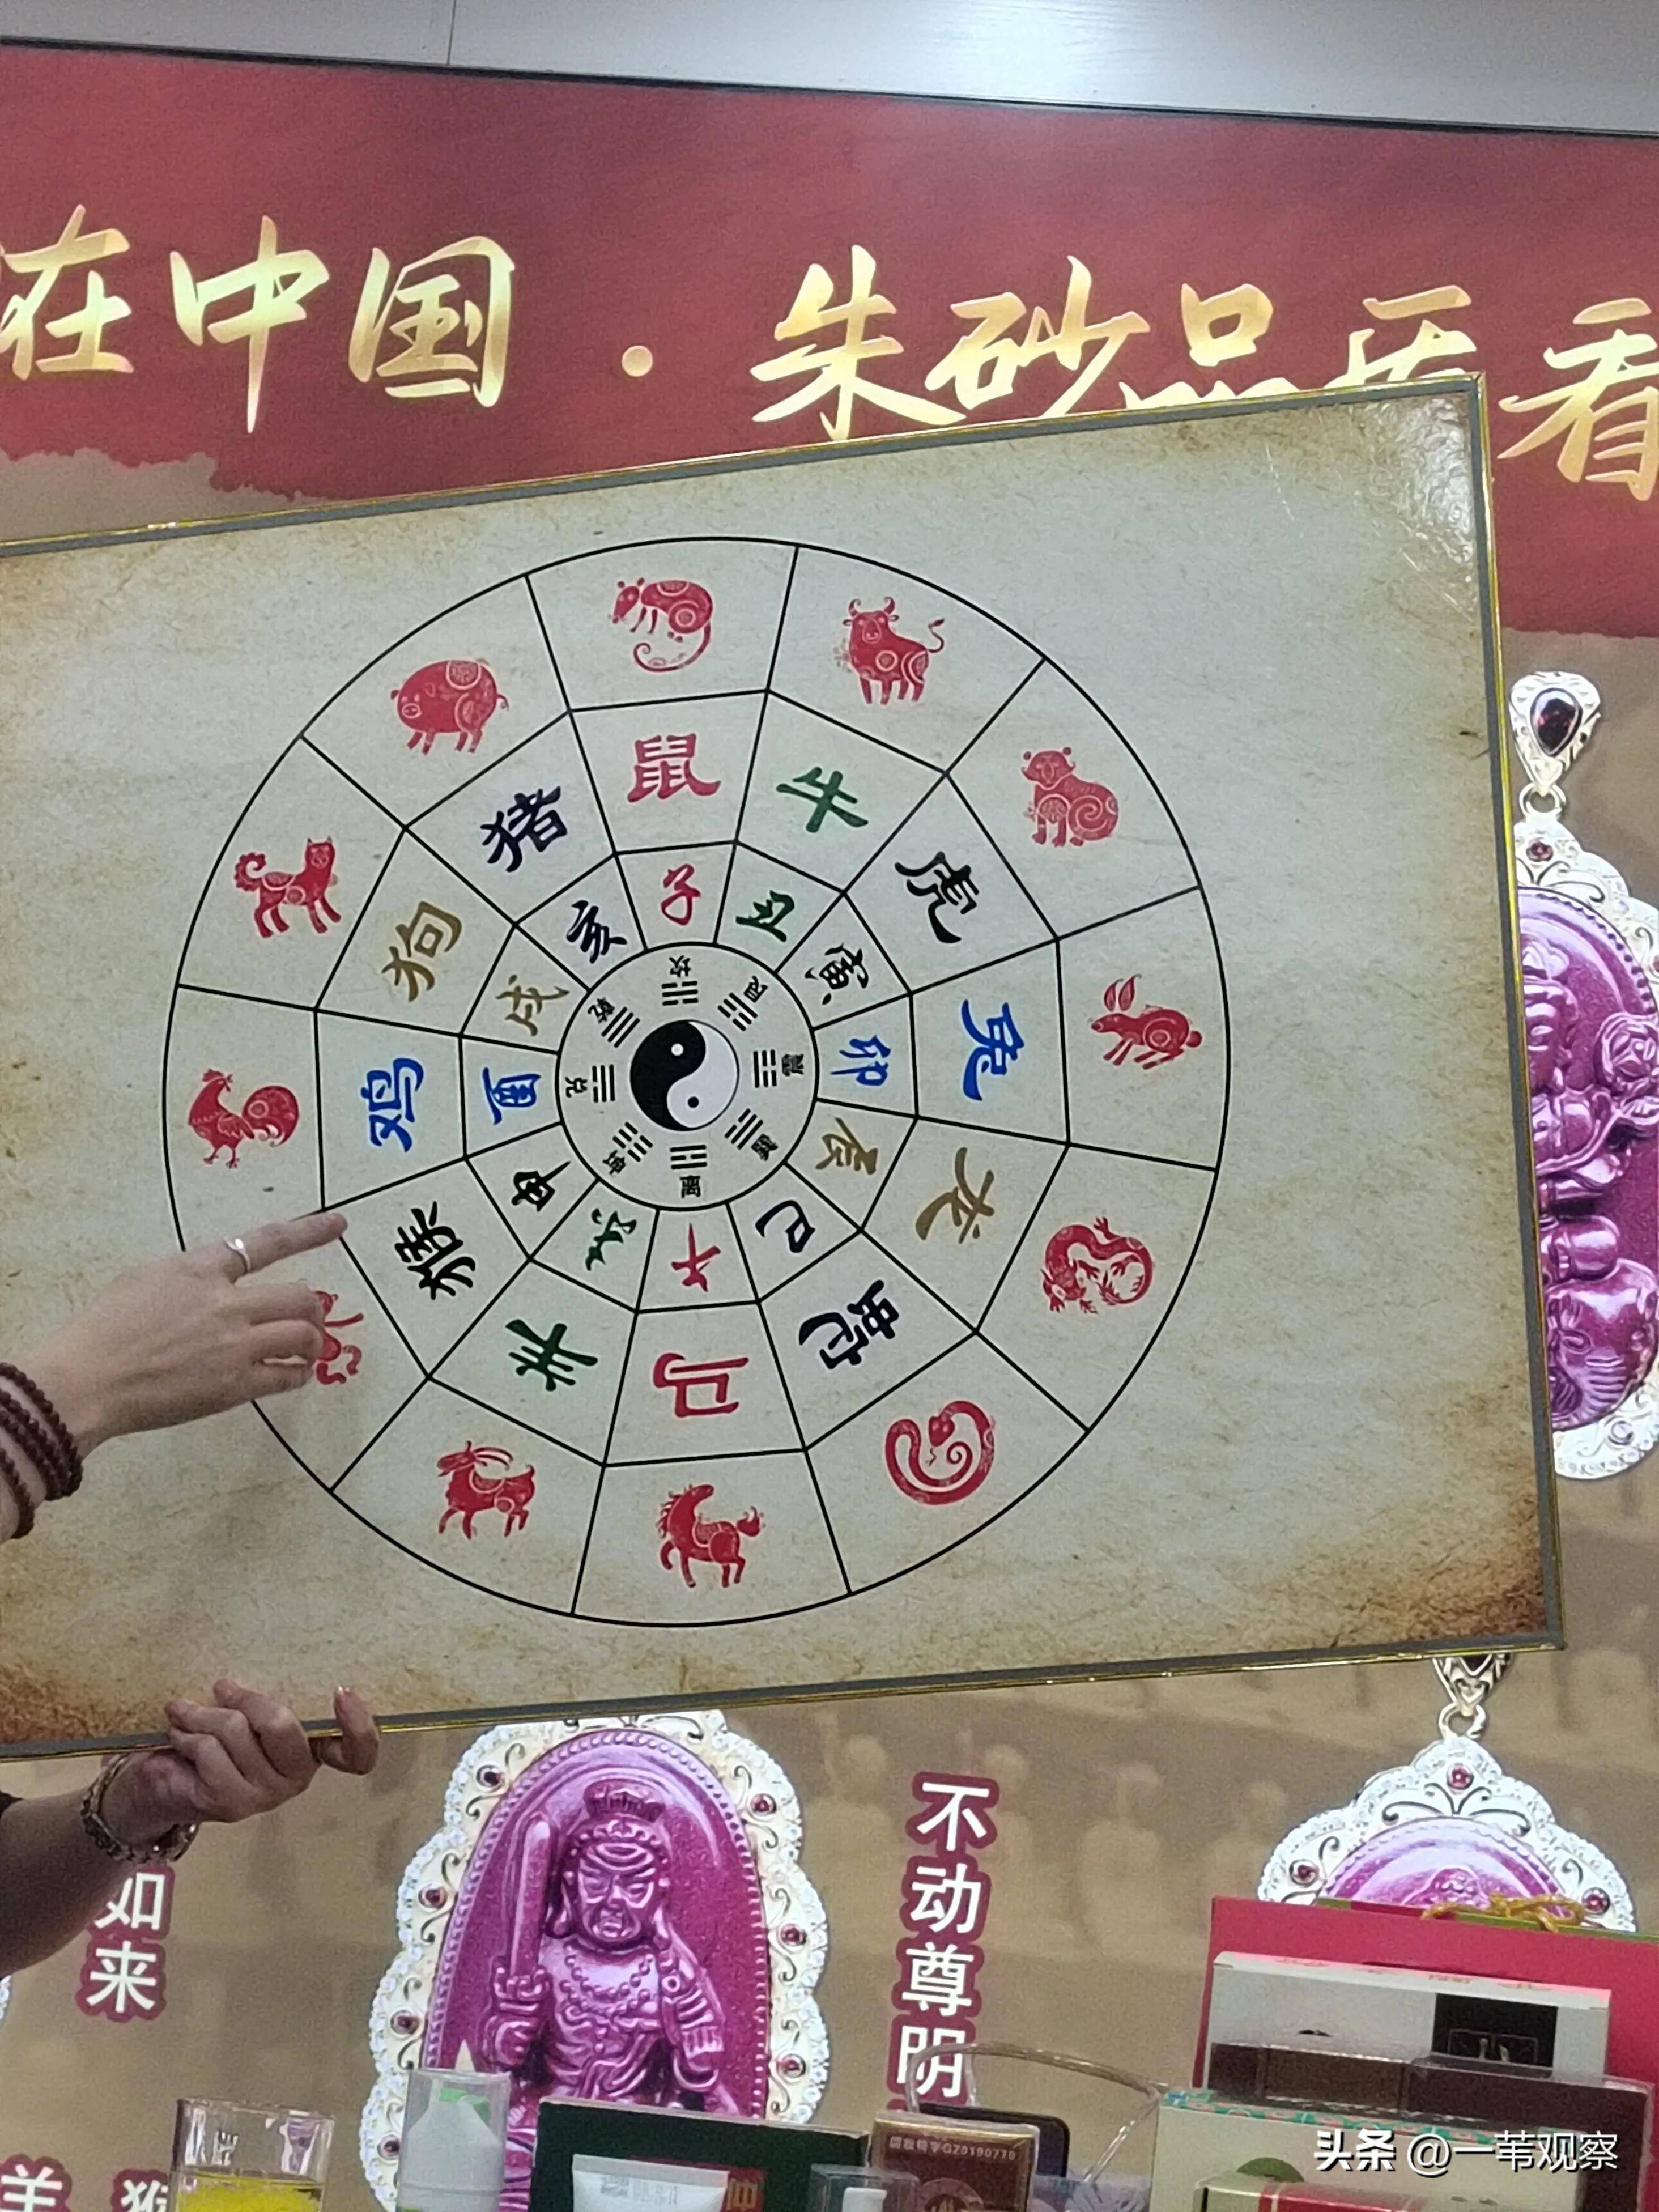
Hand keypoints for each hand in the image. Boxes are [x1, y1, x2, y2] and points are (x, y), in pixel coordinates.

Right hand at [20, 1214, 345, 1452]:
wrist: (85, 1379)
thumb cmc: (100, 1330)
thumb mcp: (142, 1280)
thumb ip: (187, 1277)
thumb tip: (211, 1283)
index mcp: (199, 1269)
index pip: (266, 1243)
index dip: (309, 1231)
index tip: (339, 1224)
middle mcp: (225, 1303)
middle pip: (300, 1295)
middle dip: (313, 1307)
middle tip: (311, 1320)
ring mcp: (234, 1345)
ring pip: (303, 1335)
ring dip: (313, 1342)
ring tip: (308, 1350)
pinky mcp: (234, 1386)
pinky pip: (286, 1377)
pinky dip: (298, 1374)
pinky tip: (293, 1375)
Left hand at [103, 1681, 378, 1843]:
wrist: (162, 1784)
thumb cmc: (212, 1736)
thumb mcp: (245, 1711)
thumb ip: (264, 1695)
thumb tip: (272, 1647)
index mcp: (313, 1749)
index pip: (358, 1753)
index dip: (360, 1725)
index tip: (342, 1691)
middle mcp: (298, 1776)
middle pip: (284, 1725)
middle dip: (247, 1698)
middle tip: (222, 1686)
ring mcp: (266, 1795)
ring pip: (238, 1732)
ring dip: (202, 1713)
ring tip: (183, 1708)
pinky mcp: (231, 1803)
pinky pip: (210, 1752)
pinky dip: (187, 1734)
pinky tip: (177, 1733)